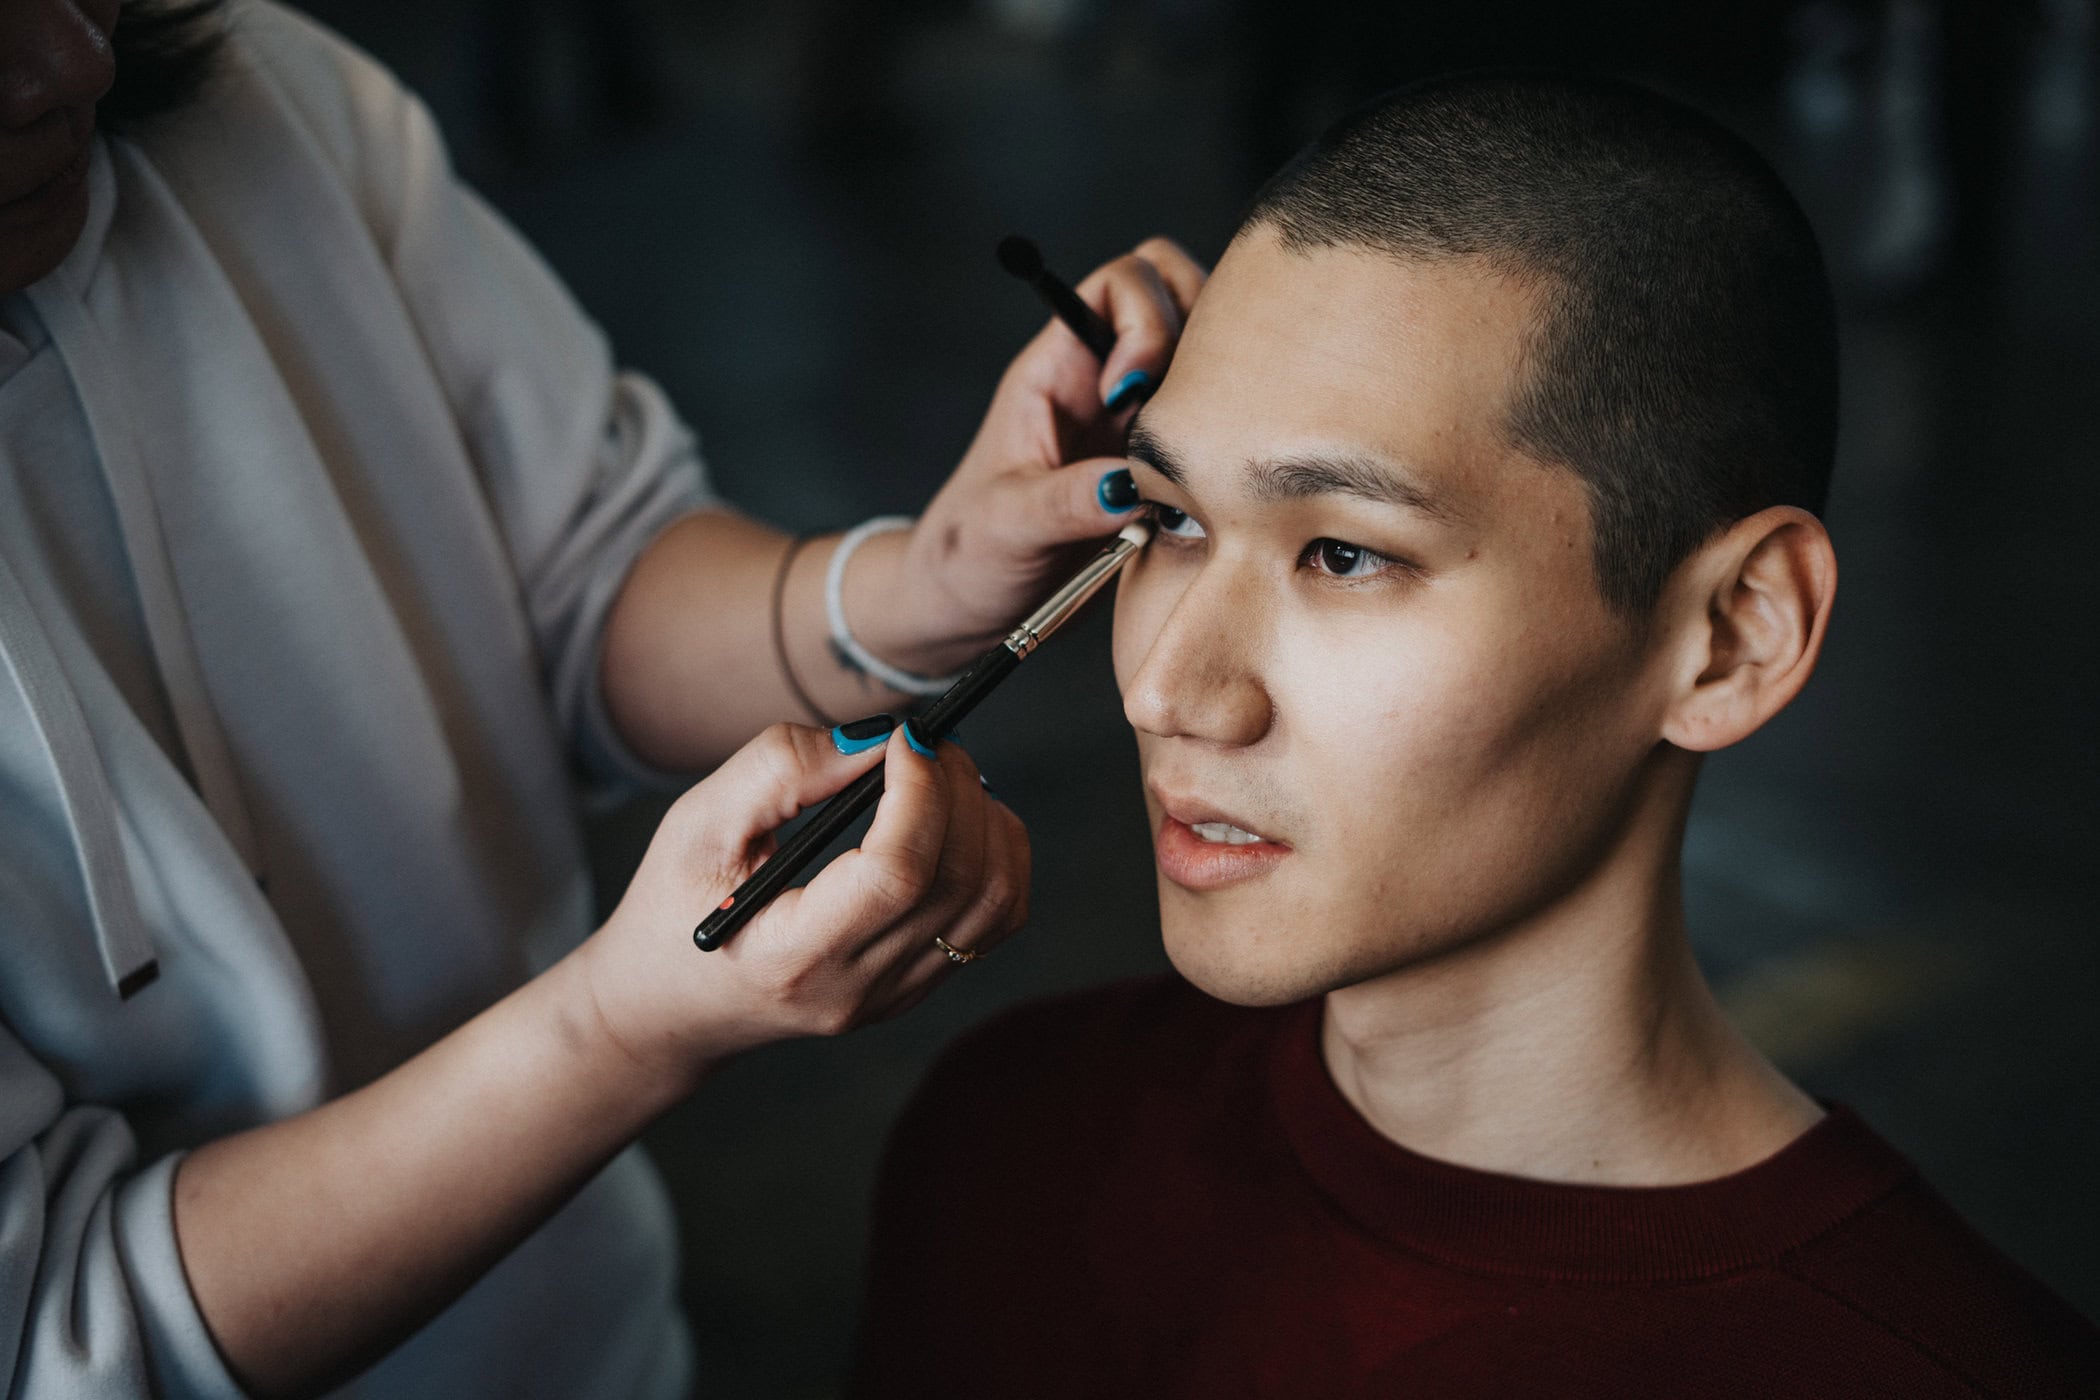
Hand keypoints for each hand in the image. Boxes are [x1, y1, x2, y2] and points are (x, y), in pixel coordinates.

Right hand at [573, 722, 1027, 1090]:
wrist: (669, 1005)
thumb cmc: (675, 907)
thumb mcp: (695, 826)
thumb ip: (777, 770)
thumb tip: (873, 739)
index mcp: (795, 956)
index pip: (898, 874)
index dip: (920, 791)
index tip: (904, 737)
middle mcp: (858, 987)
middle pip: (960, 879)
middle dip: (958, 788)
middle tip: (925, 741)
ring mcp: (895, 994)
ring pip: (996, 900)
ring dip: (987, 818)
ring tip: (940, 776)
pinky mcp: (916, 985)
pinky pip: (995, 919)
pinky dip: (997, 855)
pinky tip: (956, 820)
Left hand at [866, 238, 1208, 670]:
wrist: (971, 609)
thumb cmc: (968, 555)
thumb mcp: (1007, 525)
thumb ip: (1067, 501)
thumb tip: (1130, 485)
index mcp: (1060, 369)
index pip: (1123, 282)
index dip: (1146, 319)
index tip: (1126, 396)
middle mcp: (1108, 383)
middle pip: (1185, 298)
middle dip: (1205, 338)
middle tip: (1187, 416)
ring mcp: (1143, 424)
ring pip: (1213, 361)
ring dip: (1224, 393)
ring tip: (1205, 454)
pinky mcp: (1168, 470)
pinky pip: (1219, 430)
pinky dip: (1232, 446)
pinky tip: (1214, 492)